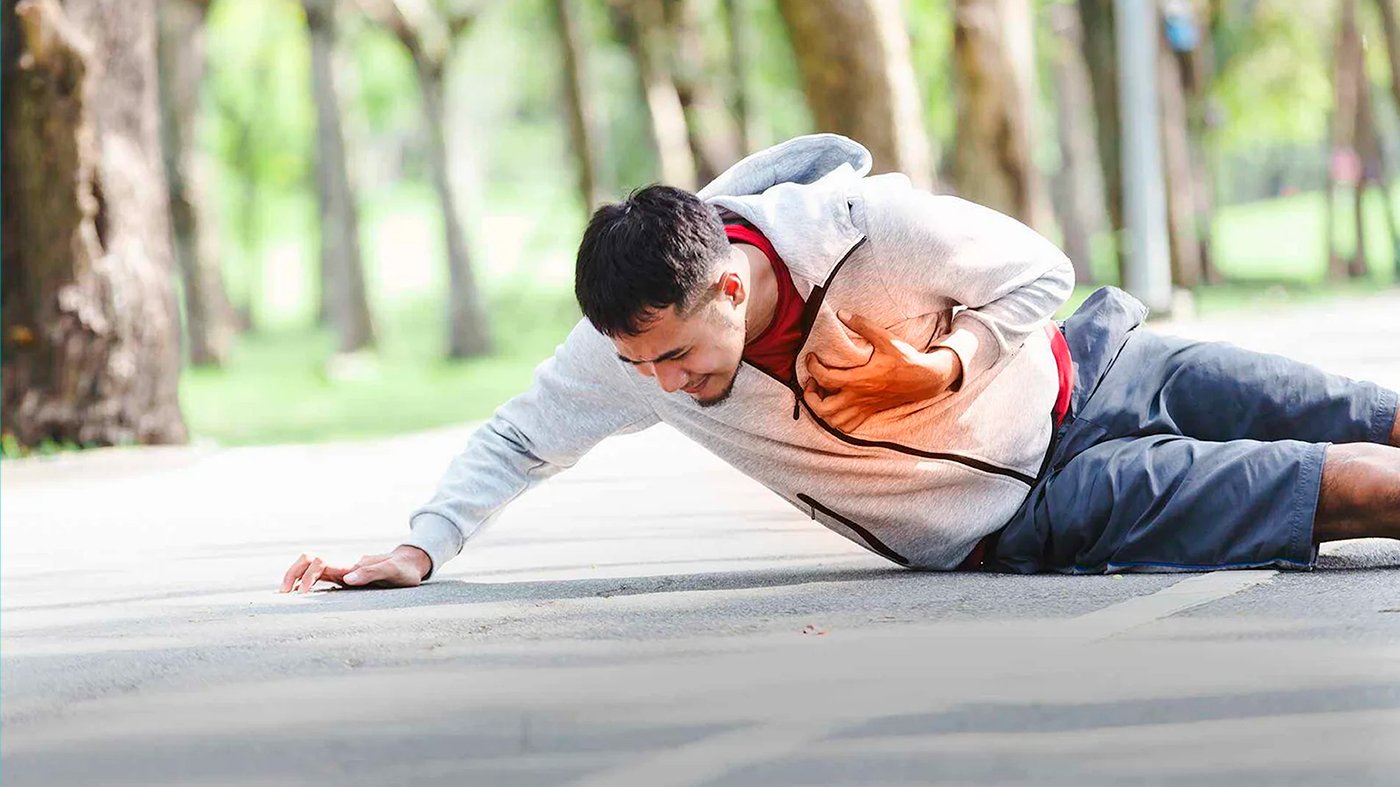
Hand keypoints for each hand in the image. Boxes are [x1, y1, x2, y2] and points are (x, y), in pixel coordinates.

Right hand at [278, 545, 431, 592]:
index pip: (318, 563)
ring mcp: (341, 572)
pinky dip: (303, 585)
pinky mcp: (343, 579)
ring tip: (282, 597)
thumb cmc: (404, 570)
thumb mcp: (394, 571)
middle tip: (282, 595)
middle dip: (291, 574)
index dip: (306, 576)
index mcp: (349, 565)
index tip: (302, 595)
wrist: (410, 564)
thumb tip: (346, 579)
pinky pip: (317, 578)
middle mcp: (341, 567)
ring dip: (294, 578)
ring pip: (309, 568)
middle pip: (307, 561)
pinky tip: (296, 598)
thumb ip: (372, 572)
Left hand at [803, 309, 961, 430]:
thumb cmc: (905, 359)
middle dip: (810, 396)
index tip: (811, 358)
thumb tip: (842, 313)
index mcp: (859, 379)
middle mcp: (859, 397)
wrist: (925, 379)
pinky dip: (836, 420)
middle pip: (823, 409)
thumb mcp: (885, 338)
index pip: (825, 378)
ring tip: (821, 394)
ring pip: (834, 421)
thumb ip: (863, 325)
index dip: (812, 368)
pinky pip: (847, 426)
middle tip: (812, 381)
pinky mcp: (869, 412)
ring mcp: (864, 407)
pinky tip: (835, 405)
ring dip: (821, 409)